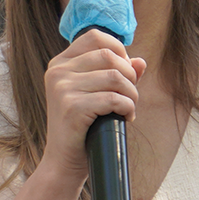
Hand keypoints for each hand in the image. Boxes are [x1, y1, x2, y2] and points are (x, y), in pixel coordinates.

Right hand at [38, 27, 146, 183]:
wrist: (64, 162)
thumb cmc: (84, 128)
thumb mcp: (98, 96)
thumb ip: (117, 75)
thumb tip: (140, 61)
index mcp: (61, 63)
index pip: (96, 37)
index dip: (119, 50)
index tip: (125, 73)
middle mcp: (58, 71)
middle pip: (110, 55)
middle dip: (130, 76)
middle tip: (130, 97)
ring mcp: (62, 88)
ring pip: (115, 77)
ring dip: (132, 95)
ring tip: (129, 109)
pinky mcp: (72, 107)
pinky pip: (113, 98)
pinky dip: (128, 108)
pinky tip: (125, 118)